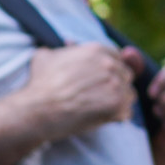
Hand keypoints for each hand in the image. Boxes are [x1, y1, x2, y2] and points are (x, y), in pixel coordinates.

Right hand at [20, 40, 141, 142]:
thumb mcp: (44, 56)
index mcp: (96, 50)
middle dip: (116, 87)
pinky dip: (116, 118)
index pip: (117, 58)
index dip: (109, 71)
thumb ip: (60, 49)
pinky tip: (101, 120)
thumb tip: (64, 45)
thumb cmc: (38, 84)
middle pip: (126, 76)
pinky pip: (126, 113)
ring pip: (128, 95)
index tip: (100, 82)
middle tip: (100, 99)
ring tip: (100, 111)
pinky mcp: (116, 105)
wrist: (36, 109)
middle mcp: (109, 64)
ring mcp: (115, 84)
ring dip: (118, 103)